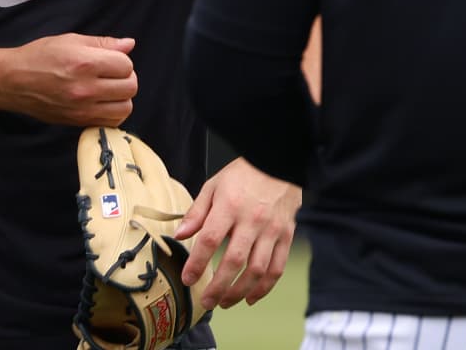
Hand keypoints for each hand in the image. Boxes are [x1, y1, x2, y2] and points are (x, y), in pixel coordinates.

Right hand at [0, 34, 137, 124]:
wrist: (12, 81)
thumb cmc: (39, 57)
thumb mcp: (71, 40)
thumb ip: (103, 43)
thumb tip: (129, 44)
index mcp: (85, 63)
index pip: (126, 65)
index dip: (121, 61)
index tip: (110, 60)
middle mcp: (85, 88)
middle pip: (130, 87)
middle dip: (125, 78)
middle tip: (111, 74)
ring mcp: (81, 109)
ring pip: (125, 108)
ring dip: (122, 97)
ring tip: (109, 89)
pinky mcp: (77, 122)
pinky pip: (110, 122)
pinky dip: (113, 113)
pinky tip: (103, 103)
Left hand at [176, 158, 301, 307]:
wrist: (280, 162)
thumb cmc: (245, 174)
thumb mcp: (214, 185)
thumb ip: (197, 212)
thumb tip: (179, 234)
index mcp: (230, 206)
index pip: (210, 240)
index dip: (197, 263)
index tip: (188, 278)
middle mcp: (253, 220)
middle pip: (234, 261)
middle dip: (218, 287)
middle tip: (206, 302)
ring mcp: (272, 230)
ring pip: (257, 270)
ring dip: (239, 291)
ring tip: (225, 302)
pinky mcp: (286, 235)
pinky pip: (277, 267)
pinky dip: (264, 287)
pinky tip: (251, 296)